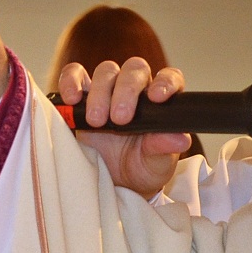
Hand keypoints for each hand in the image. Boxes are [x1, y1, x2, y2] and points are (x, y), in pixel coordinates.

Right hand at [57, 58, 190, 198]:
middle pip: (134, 70)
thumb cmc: (140, 168)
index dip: (165, 82)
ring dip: (100, 93)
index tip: (157, 97)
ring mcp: (107, 90)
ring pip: (106, 71)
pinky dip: (71, 81)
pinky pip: (75, 75)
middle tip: (119, 119)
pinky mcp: (82, 96)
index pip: (168, 78)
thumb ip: (164, 149)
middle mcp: (135, 90)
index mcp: (159, 102)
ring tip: (96, 122)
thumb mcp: (155, 164)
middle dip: (126, 91)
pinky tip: (72, 99)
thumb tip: (180, 139)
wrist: (112, 182)